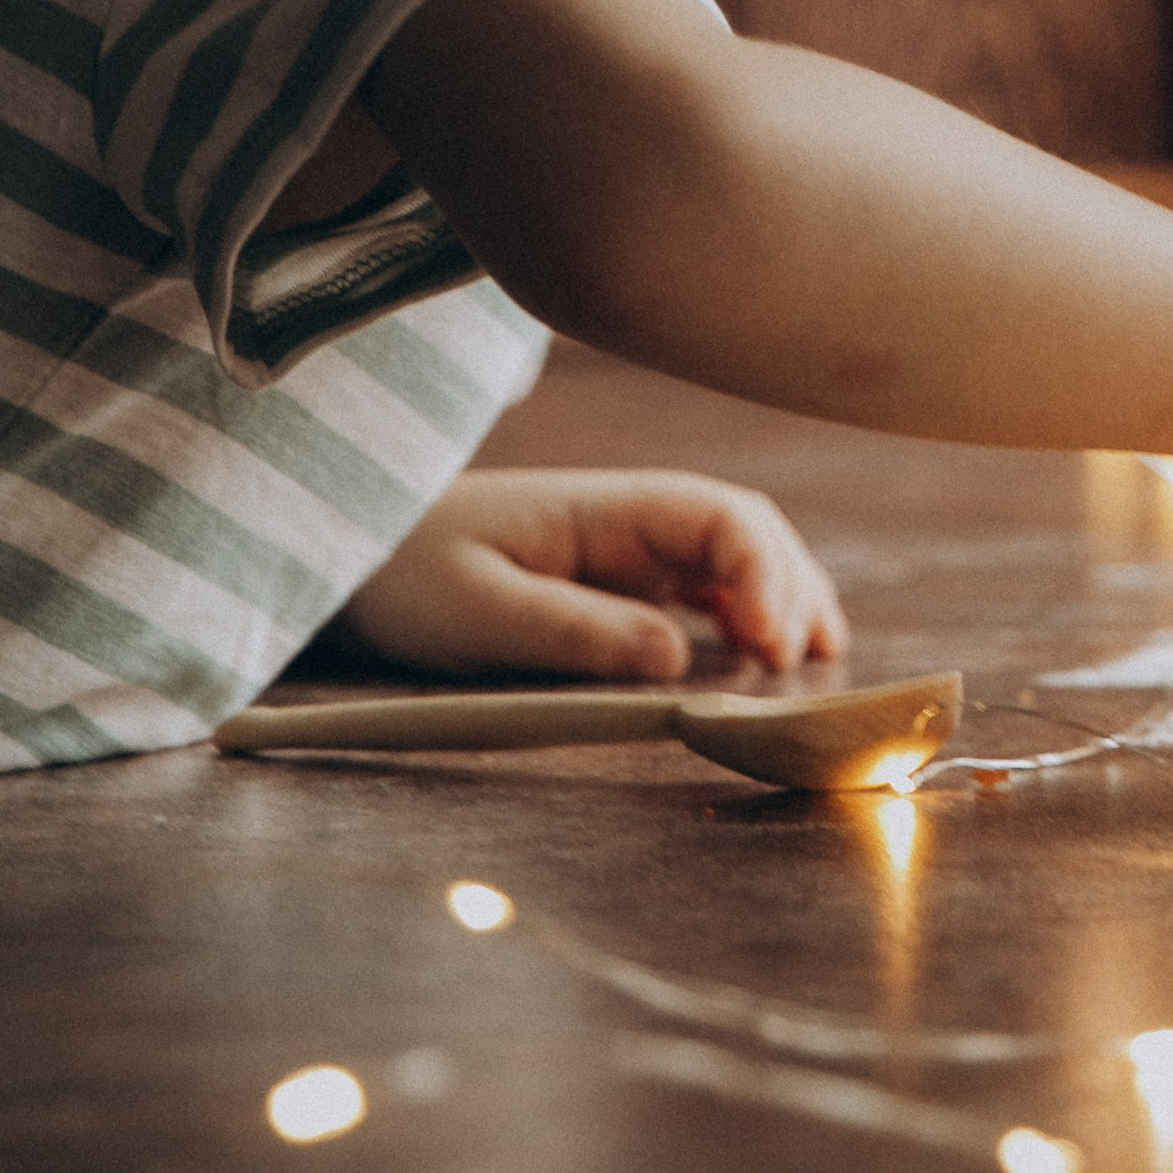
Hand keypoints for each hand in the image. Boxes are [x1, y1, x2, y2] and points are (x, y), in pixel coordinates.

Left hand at [338, 468, 848, 679]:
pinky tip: (768, 653)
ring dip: (783, 595)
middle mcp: (626, 519)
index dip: (764, 573)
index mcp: (600, 508)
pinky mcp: (613, 581)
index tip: (773, 646)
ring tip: (821, 655)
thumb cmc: (404, 579)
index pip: (716, 515)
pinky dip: (746, 614)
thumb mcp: (478, 612)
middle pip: (743, 531)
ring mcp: (623, 548)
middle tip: (808, 664)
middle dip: (791, 586)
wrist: (350, 562)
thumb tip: (678, 657)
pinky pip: (700, 588)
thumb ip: (574, 631)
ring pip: (734, 557)